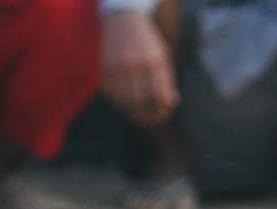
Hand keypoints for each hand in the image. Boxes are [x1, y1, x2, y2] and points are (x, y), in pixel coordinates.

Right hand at [102, 10, 178, 126]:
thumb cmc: (147, 42)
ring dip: (133, 112)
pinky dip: (120, 104)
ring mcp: (117, 68)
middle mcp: (134, 66)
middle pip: (140, 104)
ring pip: (124, 103)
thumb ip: (168, 81)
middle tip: (152, 118)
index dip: (163, 111)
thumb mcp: (163, 57)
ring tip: (140, 112)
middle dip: (147, 116)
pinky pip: (112, 97)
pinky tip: (127, 102)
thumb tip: (172, 104)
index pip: (160, 97)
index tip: (164, 114)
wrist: (123, 21)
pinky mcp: (104, 71)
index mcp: (153, 62)